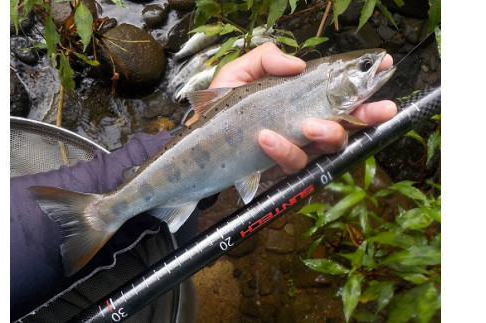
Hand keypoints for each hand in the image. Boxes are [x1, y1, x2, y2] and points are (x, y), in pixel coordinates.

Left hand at [209, 42, 396, 180]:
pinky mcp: (282, 170)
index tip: (384, 66)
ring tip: (307, 125)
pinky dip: (284, 150)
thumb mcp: (238, 73)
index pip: (338, 91)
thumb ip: (266, 59)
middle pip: (347, 124)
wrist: (199, 143)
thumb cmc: (222, 108)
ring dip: (325, 134)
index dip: (364, 82)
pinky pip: (295, 163)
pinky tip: (267, 138)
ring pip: (328, 147)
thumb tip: (298, 64)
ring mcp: (297, 149)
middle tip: (380, 110)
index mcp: (300, 100)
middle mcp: (305, 125)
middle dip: (368, 117)